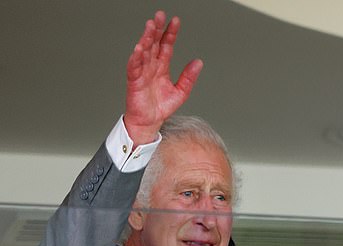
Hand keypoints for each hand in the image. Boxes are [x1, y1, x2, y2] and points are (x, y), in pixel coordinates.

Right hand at [124, 11, 202, 145]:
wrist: (150, 121)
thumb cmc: (161, 107)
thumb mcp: (181, 92)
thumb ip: (189, 77)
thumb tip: (198, 62)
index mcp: (162, 67)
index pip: (166, 45)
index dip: (170, 33)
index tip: (175, 21)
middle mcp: (151, 66)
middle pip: (153, 44)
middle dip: (156, 29)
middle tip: (160, 16)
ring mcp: (142, 72)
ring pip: (143, 52)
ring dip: (146, 38)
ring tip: (150, 27)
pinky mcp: (134, 81)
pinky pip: (134, 68)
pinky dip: (136, 58)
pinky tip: (139, 49)